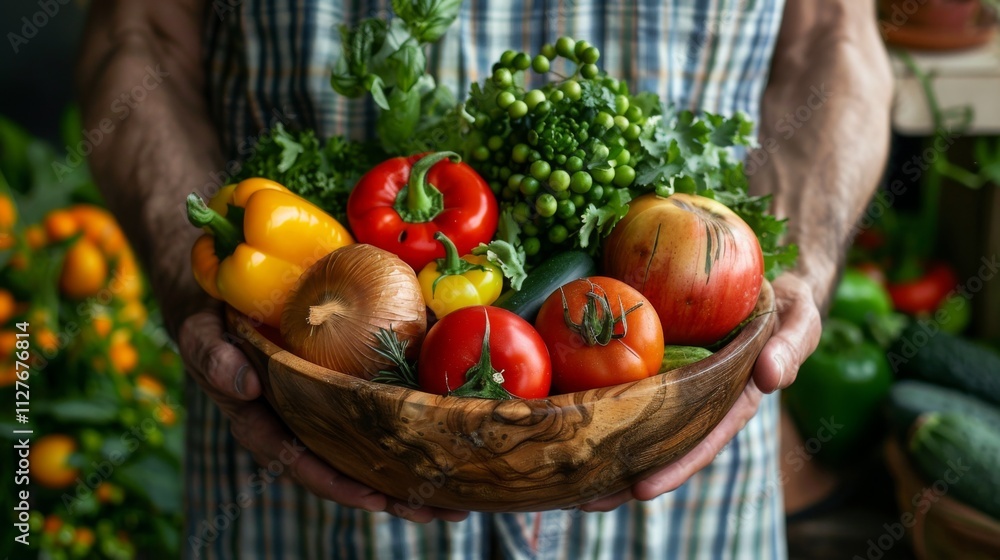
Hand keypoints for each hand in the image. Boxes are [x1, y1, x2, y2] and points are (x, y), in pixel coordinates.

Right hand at [177, 305, 469, 522]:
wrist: (227, 293)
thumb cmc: (212, 320)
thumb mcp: (202, 334)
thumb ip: (213, 358)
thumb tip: (244, 384)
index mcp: (266, 426)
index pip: (303, 463)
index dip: (339, 483)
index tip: (376, 497)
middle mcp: (301, 426)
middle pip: (349, 470)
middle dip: (395, 494)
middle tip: (442, 511)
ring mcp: (327, 410)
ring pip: (371, 451)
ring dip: (414, 475)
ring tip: (461, 497)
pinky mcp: (348, 387)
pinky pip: (382, 413)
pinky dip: (415, 428)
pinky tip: (455, 438)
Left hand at [578, 273, 821, 510]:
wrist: (764, 277)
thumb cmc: (785, 303)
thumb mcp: (799, 318)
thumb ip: (792, 344)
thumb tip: (772, 376)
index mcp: (735, 399)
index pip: (703, 440)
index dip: (675, 467)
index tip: (643, 490)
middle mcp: (701, 399)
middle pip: (662, 445)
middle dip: (627, 475)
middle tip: (586, 501)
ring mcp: (676, 382)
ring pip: (639, 423)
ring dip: (605, 449)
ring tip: (565, 478)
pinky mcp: (654, 359)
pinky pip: (627, 384)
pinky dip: (600, 403)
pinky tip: (567, 418)